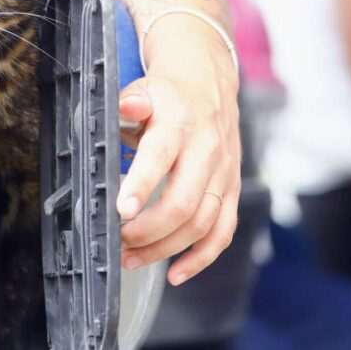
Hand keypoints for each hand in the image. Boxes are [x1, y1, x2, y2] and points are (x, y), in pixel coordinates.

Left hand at [115, 22, 240, 285]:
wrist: (208, 78)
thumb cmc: (167, 91)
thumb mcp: (144, 87)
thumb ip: (131, 102)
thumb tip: (126, 107)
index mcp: (179, 122)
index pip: (161, 156)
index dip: (141, 185)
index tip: (120, 210)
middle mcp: (207, 149)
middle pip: (184, 201)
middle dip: (148, 230)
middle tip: (118, 241)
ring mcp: (224, 172)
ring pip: (202, 223)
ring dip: (166, 248)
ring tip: (132, 259)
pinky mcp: (232, 188)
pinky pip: (223, 231)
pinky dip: (201, 257)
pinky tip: (176, 273)